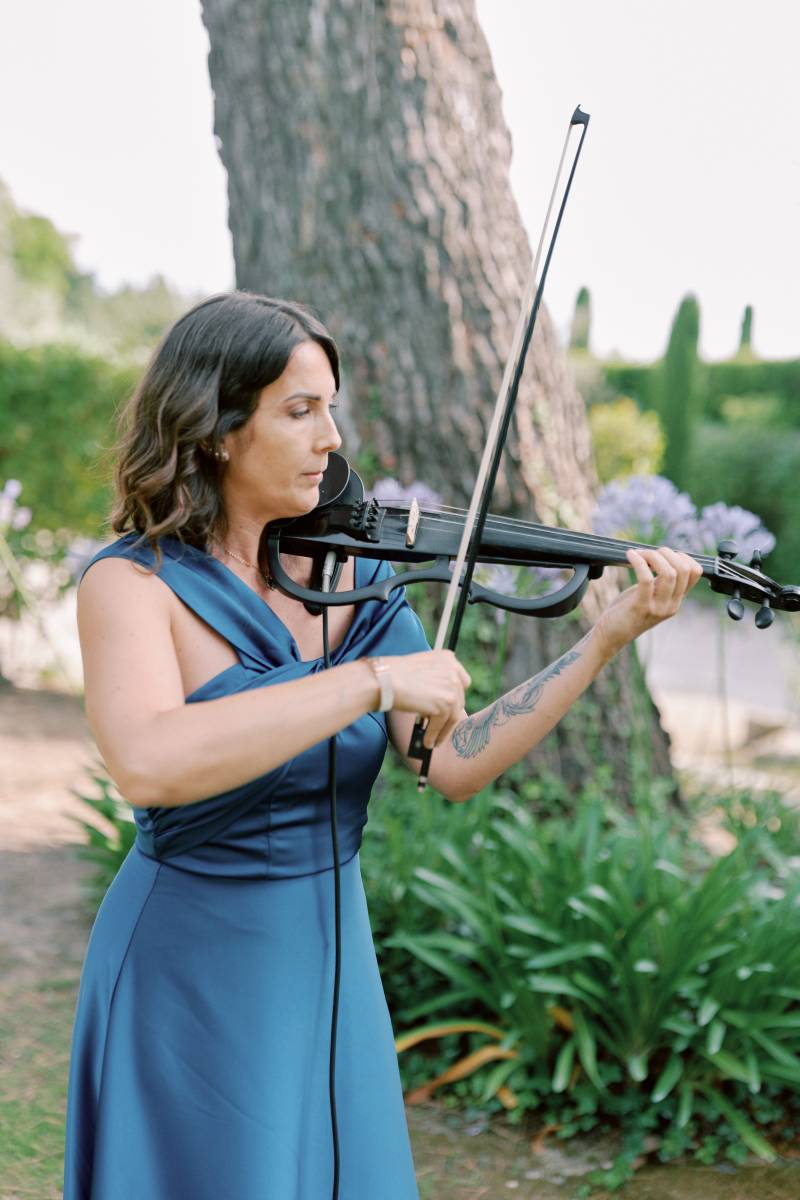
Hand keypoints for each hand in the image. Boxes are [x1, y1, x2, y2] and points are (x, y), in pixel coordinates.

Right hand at [386, 649, 470, 748]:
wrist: (383, 680)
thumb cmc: (393, 675)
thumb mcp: (420, 669)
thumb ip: (434, 679)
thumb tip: (439, 701)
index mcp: (448, 658)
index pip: (461, 681)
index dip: (454, 696)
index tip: (450, 707)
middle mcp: (453, 669)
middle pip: (458, 700)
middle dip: (449, 715)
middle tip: (441, 727)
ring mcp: (452, 686)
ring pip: (453, 715)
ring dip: (442, 729)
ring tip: (434, 740)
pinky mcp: (446, 702)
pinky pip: (443, 724)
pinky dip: (435, 734)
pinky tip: (428, 741)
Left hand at [592, 545, 703, 659]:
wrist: (611, 635)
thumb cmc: (627, 612)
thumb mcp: (650, 596)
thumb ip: (660, 582)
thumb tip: (662, 557)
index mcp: (676, 601)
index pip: (695, 572)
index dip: (682, 556)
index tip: (664, 554)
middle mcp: (671, 605)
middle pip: (683, 569)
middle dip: (667, 553)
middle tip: (649, 552)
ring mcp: (658, 608)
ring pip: (669, 573)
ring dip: (653, 556)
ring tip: (639, 553)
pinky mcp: (641, 607)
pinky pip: (646, 579)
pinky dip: (639, 562)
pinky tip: (630, 555)